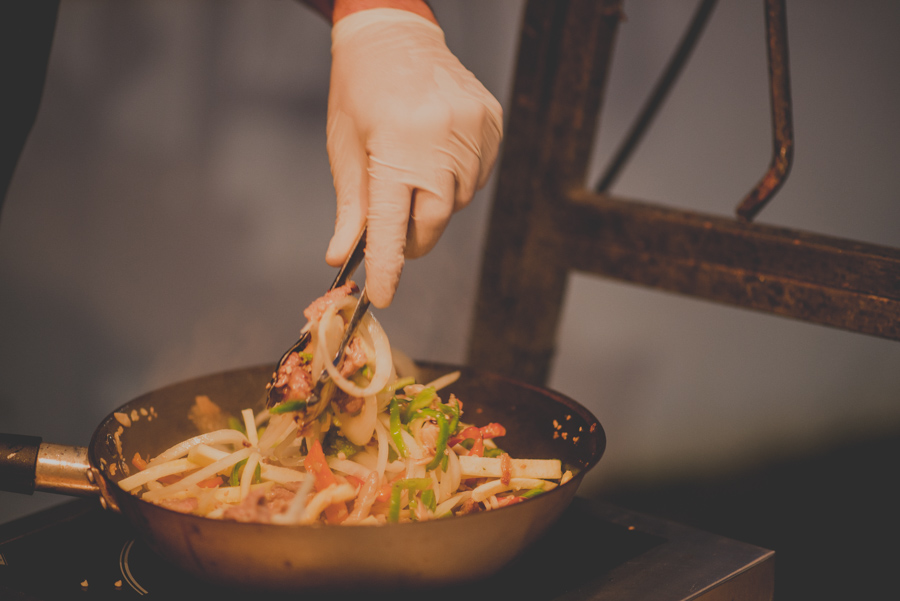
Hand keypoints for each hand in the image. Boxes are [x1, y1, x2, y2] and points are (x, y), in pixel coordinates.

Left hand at [325, 6, 502, 307]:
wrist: (394, 34)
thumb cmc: (359, 90)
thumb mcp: (346, 148)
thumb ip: (351, 208)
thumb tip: (341, 256)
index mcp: (396, 144)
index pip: (392, 224)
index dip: (388, 266)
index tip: (382, 296)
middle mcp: (440, 138)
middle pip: (435, 219)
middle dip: (414, 237)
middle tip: (396, 233)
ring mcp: (473, 129)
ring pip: (458, 200)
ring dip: (434, 204)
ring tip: (413, 171)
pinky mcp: (492, 124)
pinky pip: (478, 175)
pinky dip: (456, 180)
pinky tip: (437, 154)